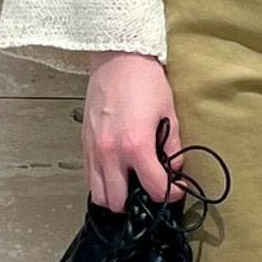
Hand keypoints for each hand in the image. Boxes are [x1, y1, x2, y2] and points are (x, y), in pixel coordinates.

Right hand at [81, 49, 184, 209]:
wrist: (117, 57)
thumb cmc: (144, 81)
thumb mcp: (169, 114)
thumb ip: (173, 147)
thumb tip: (174, 168)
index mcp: (136, 146)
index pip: (154, 189)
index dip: (171, 194)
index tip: (176, 190)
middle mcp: (110, 153)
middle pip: (119, 202)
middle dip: (138, 204)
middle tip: (150, 192)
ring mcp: (94, 150)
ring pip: (98, 194)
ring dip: (116, 198)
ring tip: (131, 188)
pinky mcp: (84, 143)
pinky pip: (88, 177)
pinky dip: (102, 183)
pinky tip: (116, 175)